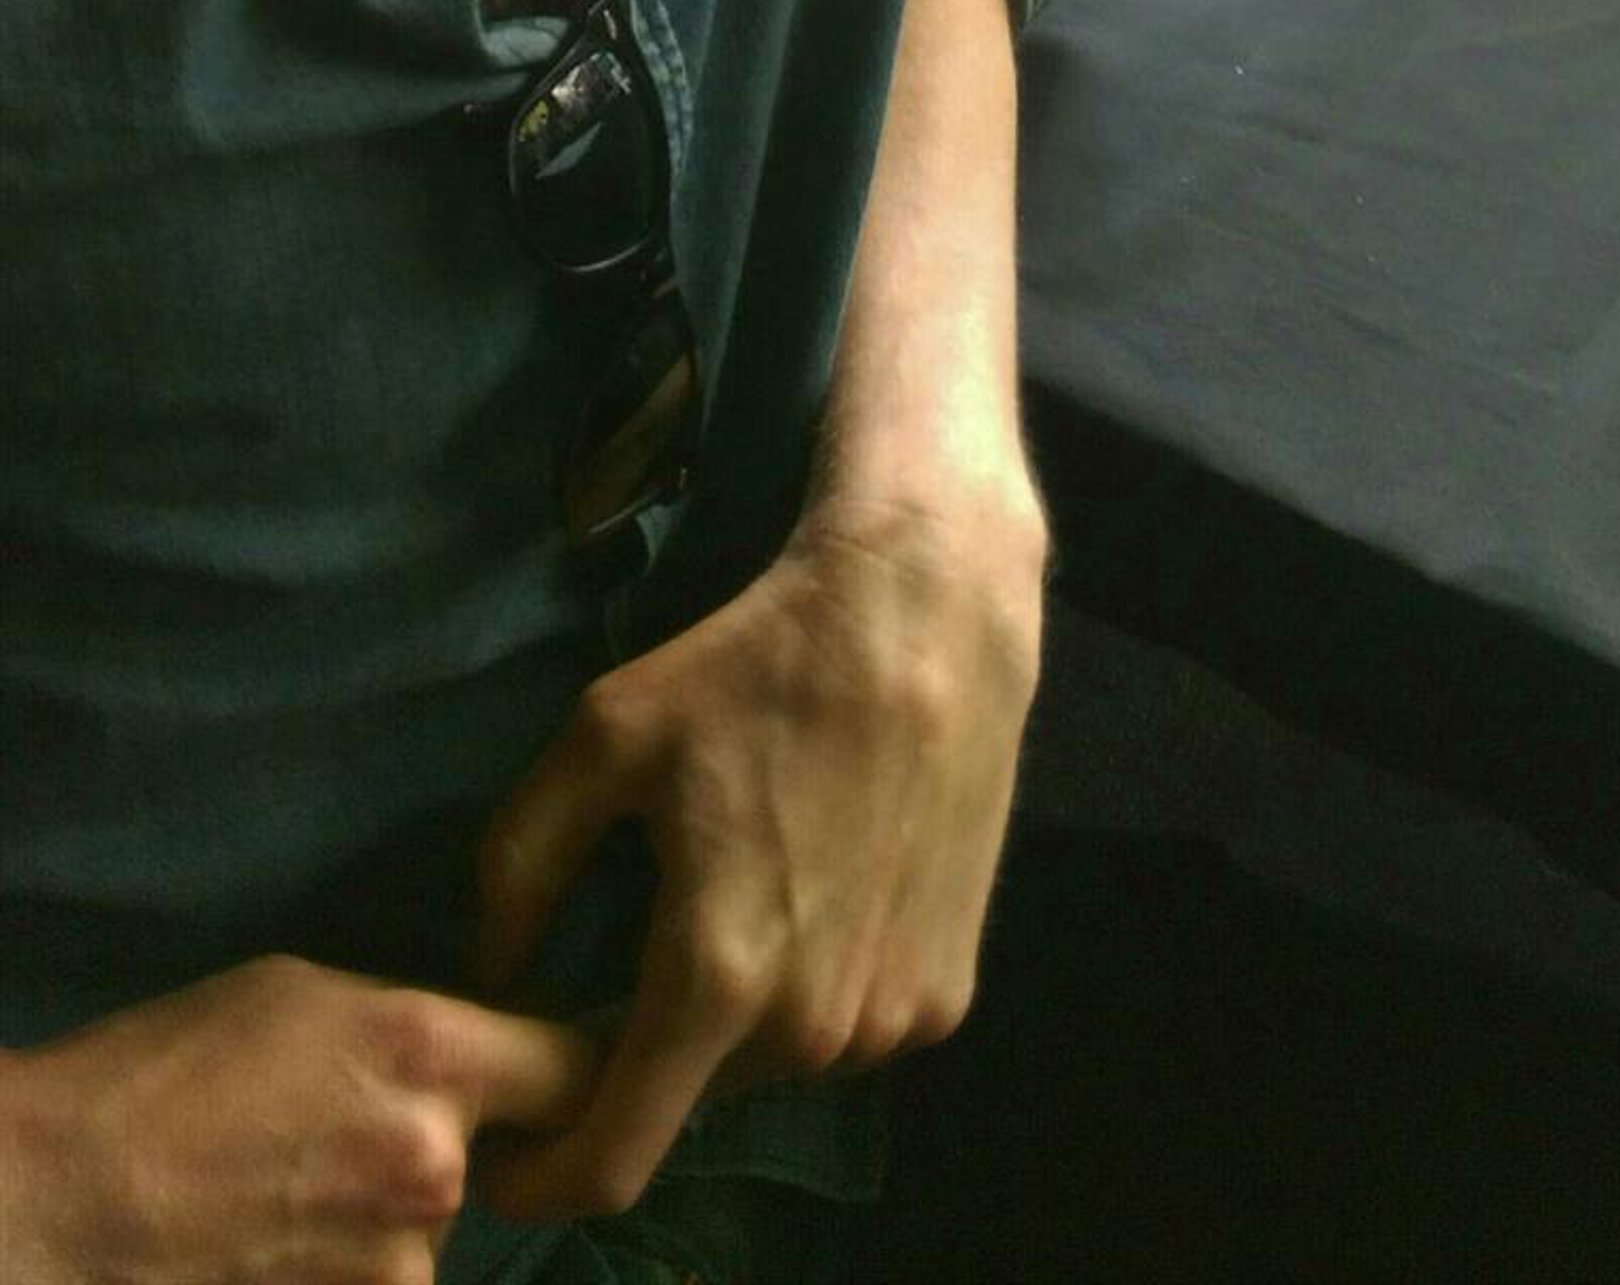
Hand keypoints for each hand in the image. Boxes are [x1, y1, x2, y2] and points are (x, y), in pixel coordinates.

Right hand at [0, 957, 600, 1284]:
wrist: (67, 1196)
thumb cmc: (171, 1068)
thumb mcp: (308, 993)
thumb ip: (413, 1027)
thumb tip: (473, 1058)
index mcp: (434, 1056)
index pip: (582, 1068)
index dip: (578, 1070)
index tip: (566, 1074)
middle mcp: (437, 1165)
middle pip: (499, 1158)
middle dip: (449, 1146)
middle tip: (348, 1134)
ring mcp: (400, 1265)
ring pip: (434, 1232)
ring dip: (389, 1216)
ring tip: (293, 1189)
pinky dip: (349, 1265)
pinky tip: (282, 1237)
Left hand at [470, 490, 1045, 1220]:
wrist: (926, 616)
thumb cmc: (756, 666)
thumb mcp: (601, 736)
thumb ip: (519, 865)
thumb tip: (493, 970)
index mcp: (715, 976)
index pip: (612, 1158)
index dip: (542, 1181)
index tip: (504, 1162)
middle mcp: (810, 1027)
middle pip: (691, 1098)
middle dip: (642, 1058)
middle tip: (631, 957)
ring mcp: (889, 1019)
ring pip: (771, 1068)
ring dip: (734, 1023)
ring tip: (735, 901)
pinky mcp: (946, 995)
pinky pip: (846, 1032)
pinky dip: (812, 994)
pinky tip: (815, 892)